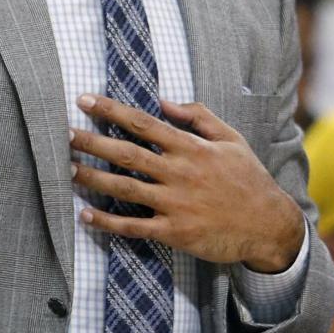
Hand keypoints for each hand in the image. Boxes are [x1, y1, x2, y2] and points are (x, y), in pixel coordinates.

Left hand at [70, 95, 303, 272]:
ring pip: (125, 188)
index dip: (111, 111)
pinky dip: (108, 222)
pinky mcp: (174, 232)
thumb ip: (198, 117)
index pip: (143, 123)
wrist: (269, 225)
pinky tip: (85, 216)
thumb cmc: (248, 179)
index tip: (84, 100)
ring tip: (67, 170)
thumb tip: (164, 100)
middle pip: (127, 153)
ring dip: (93, 178)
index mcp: (191, 148)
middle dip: (93, 142)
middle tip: (64, 134)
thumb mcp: (231, 139)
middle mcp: (179, 173)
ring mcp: (175, 203)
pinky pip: (134, 226)